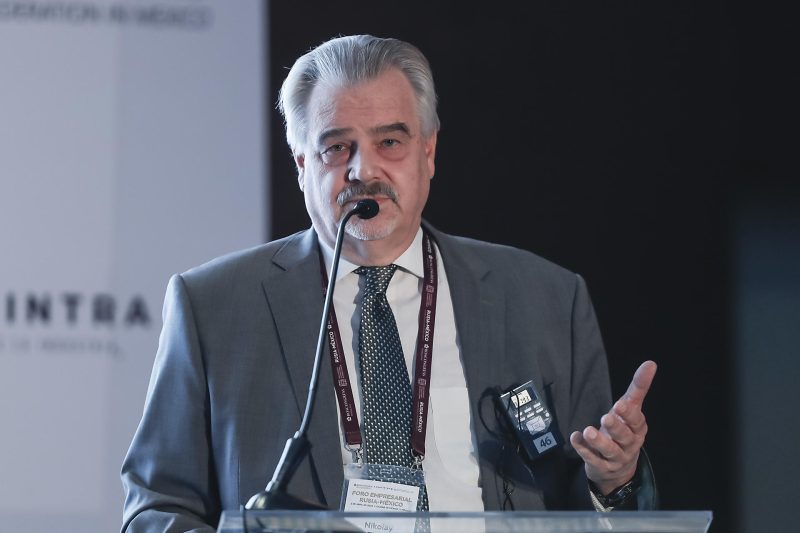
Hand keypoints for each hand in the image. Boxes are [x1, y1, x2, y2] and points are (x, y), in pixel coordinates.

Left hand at [569, 360, 656, 494]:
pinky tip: (575, 438)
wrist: (618, 468)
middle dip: (616, 427)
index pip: (636, 422)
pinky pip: (592, 459)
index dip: (629, 414)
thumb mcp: (631, 409)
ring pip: (609, 451)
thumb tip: (650, 363)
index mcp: (637, 429)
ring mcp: (616, 458)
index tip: (620, 404)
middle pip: (624, 437)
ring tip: (588, 431)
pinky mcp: (601, 466)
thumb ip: (638, 388)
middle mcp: (629, 445)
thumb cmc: (624, 430)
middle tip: (605, 417)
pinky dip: (584, 449)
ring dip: (599, 441)